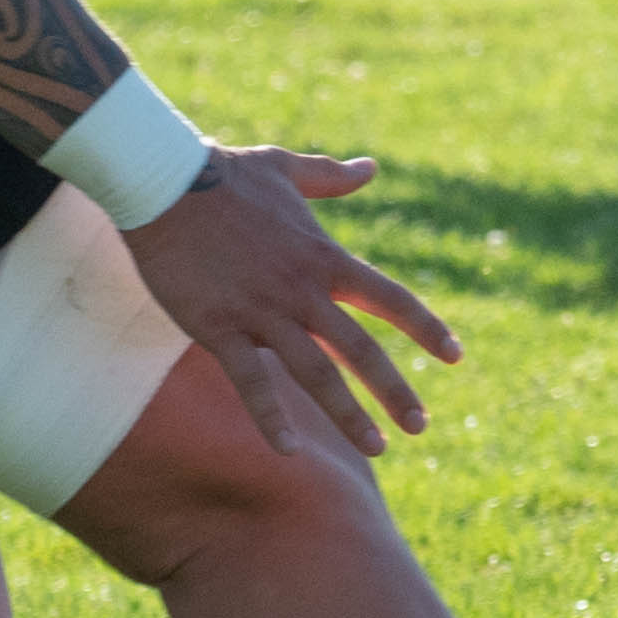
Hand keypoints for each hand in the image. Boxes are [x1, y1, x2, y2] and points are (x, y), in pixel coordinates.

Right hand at [113, 143, 456, 457]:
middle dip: (395, 391)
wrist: (161, 183)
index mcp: (324, 257)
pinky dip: (270, 416)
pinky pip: (250, 381)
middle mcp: (302, 289)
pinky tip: (288, 450)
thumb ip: (331, 176)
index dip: (426, 328)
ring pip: (315, 373)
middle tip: (421, 426)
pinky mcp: (219, 327)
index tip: (456, 355)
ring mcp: (261, 311)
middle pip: (361, 349)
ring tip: (378, 448)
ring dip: (348, 414)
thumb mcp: (286, 168)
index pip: (390, 299)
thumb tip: (370, 167)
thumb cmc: (224, 174)